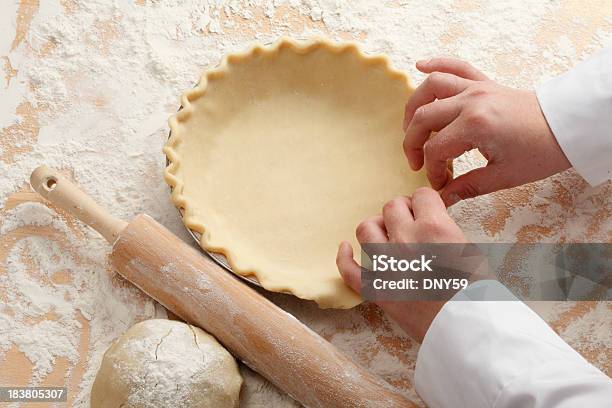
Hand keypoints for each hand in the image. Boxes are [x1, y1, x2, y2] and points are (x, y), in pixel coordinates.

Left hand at [336, 187, 466, 342]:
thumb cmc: (477, 294)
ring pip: (366, 229)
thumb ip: (446, 233)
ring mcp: (387, 264)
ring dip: (375, 227)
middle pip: (392, 207)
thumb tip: (433, 227)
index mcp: (434, 228)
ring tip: (384, 234)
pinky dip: (344, 256)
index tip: (425, 209)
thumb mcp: (471, 252)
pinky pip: (349, 269)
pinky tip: (345, 248)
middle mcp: (407, 240)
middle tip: (408, 221)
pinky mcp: (375, 289)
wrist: (468, 329)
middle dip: (401, 211)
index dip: (424, 202)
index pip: (421, 196)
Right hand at [403, 58, 570, 205]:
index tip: (441, 184)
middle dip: (413, 144)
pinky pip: (456, 66)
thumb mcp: (504, 176)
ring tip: (410, 127)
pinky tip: (420, 66)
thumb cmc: (541, 151)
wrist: (567, 127)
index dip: (432, 171)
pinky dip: (436, 63)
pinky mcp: (484, 82)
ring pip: (431, 87)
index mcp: (476, 125)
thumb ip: (468, 187)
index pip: (436, 150)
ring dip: (414, 106)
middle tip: (417, 163)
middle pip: (423, 118)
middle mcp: (471, 101)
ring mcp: (477, 88)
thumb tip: (443, 199)